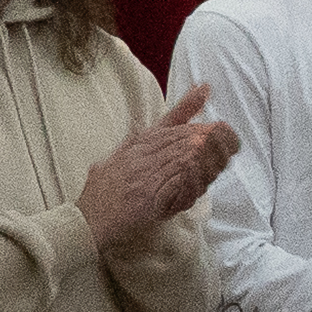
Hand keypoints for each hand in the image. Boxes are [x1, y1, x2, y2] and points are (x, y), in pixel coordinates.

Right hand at [77, 80, 237, 242]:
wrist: (87, 222)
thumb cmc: (98, 196)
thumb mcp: (110, 161)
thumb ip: (127, 145)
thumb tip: (138, 129)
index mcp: (134, 147)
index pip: (165, 124)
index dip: (187, 106)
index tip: (203, 90)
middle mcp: (140, 156)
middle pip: (178, 137)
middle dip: (204, 131)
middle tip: (223, 128)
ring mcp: (145, 174)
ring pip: (180, 155)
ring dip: (203, 149)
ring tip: (222, 143)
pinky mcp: (149, 195)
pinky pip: (176, 181)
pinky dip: (192, 173)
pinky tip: (204, 167)